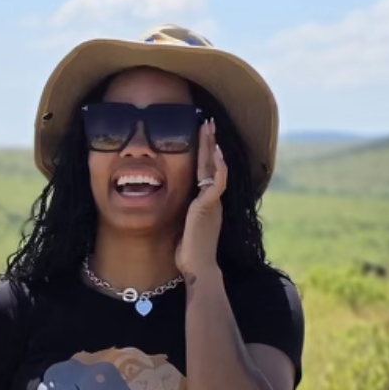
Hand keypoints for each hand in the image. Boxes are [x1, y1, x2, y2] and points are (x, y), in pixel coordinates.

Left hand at [175, 119, 227, 282]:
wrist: (197, 267)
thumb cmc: (188, 253)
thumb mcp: (182, 227)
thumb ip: (181, 214)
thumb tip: (170, 208)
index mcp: (206, 203)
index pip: (205, 172)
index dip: (204, 153)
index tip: (202, 136)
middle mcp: (212, 199)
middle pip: (211, 164)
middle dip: (209, 142)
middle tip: (207, 122)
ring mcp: (212, 202)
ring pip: (215, 167)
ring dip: (212, 146)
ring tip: (209, 127)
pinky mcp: (210, 206)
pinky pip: (218, 181)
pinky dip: (217, 166)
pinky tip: (214, 151)